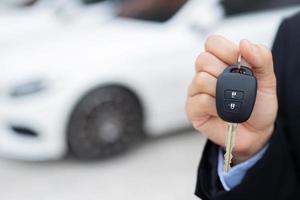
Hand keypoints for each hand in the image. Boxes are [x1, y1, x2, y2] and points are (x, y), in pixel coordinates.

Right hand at [186, 35, 277, 163]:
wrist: (255, 133)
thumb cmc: (257, 106)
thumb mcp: (267, 80)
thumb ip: (261, 58)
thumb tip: (244, 43)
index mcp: (221, 62)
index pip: (212, 43)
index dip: (225, 50)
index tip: (238, 62)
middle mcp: (206, 74)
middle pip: (203, 59)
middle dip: (224, 72)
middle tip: (235, 86)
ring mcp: (197, 91)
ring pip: (201, 79)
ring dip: (221, 92)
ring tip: (229, 101)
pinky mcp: (193, 108)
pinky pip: (201, 101)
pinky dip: (217, 108)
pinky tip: (222, 112)